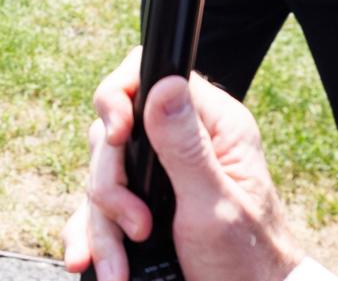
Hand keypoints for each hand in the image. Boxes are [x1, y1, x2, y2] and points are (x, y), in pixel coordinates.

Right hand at [62, 49, 304, 280]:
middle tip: (138, 227)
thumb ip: (186, 147)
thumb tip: (165, 83)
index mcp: (213, 127)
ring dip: (102, 224)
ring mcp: (157, 174)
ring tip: (118, 267)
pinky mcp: (139, 204)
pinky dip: (89, 234)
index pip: (147, 77)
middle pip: (111, 133)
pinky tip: (90, 259)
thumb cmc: (248, 264)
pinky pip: (96, 206)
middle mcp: (182, 142)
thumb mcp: (215, 207)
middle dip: (112, 186)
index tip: (116, 138)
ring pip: (101, 174)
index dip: (117, 99)